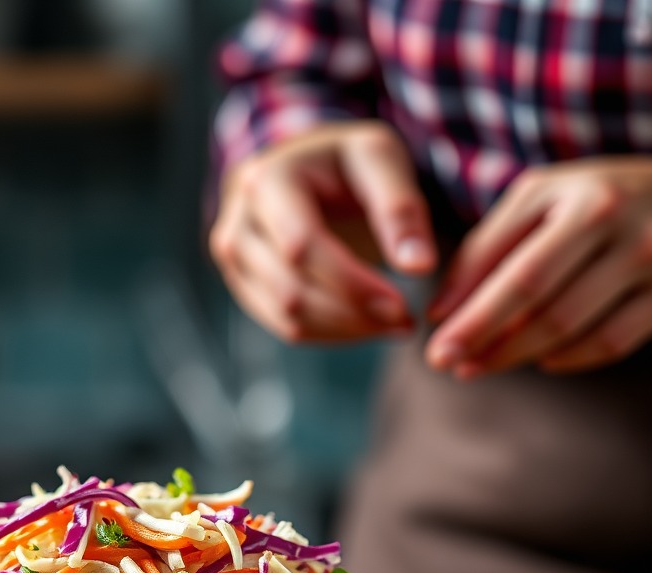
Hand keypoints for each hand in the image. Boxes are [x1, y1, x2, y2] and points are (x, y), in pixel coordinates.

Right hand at [209, 121, 436, 341]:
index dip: (351, 284)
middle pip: (292, 292)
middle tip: (404, 319)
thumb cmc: (344, 162)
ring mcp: (233, 259)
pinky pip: (286, 327)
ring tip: (392, 322)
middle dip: (353, 315)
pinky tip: (365, 323)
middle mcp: (237, 223)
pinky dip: (331, 334)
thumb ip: (400, 209)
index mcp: (267, 181)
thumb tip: (419, 266)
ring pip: (288, 318)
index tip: (401, 306)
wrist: (302, 168)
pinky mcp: (242, 285)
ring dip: (347, 331)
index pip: (301, 248)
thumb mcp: (378, 159)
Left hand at [426, 157, 651, 376]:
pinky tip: (539, 360)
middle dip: (488, 342)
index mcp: (588, 202)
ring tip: (477, 366)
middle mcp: (628, 233)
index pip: (520, 274)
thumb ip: (486, 249)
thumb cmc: (593, 196)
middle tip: (447, 364)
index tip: (435, 346)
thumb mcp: (540, 200)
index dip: (473, 316)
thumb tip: (441, 312)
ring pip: (574, 330)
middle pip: (546, 308)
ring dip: (516, 355)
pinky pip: (612, 343)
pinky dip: (569, 358)